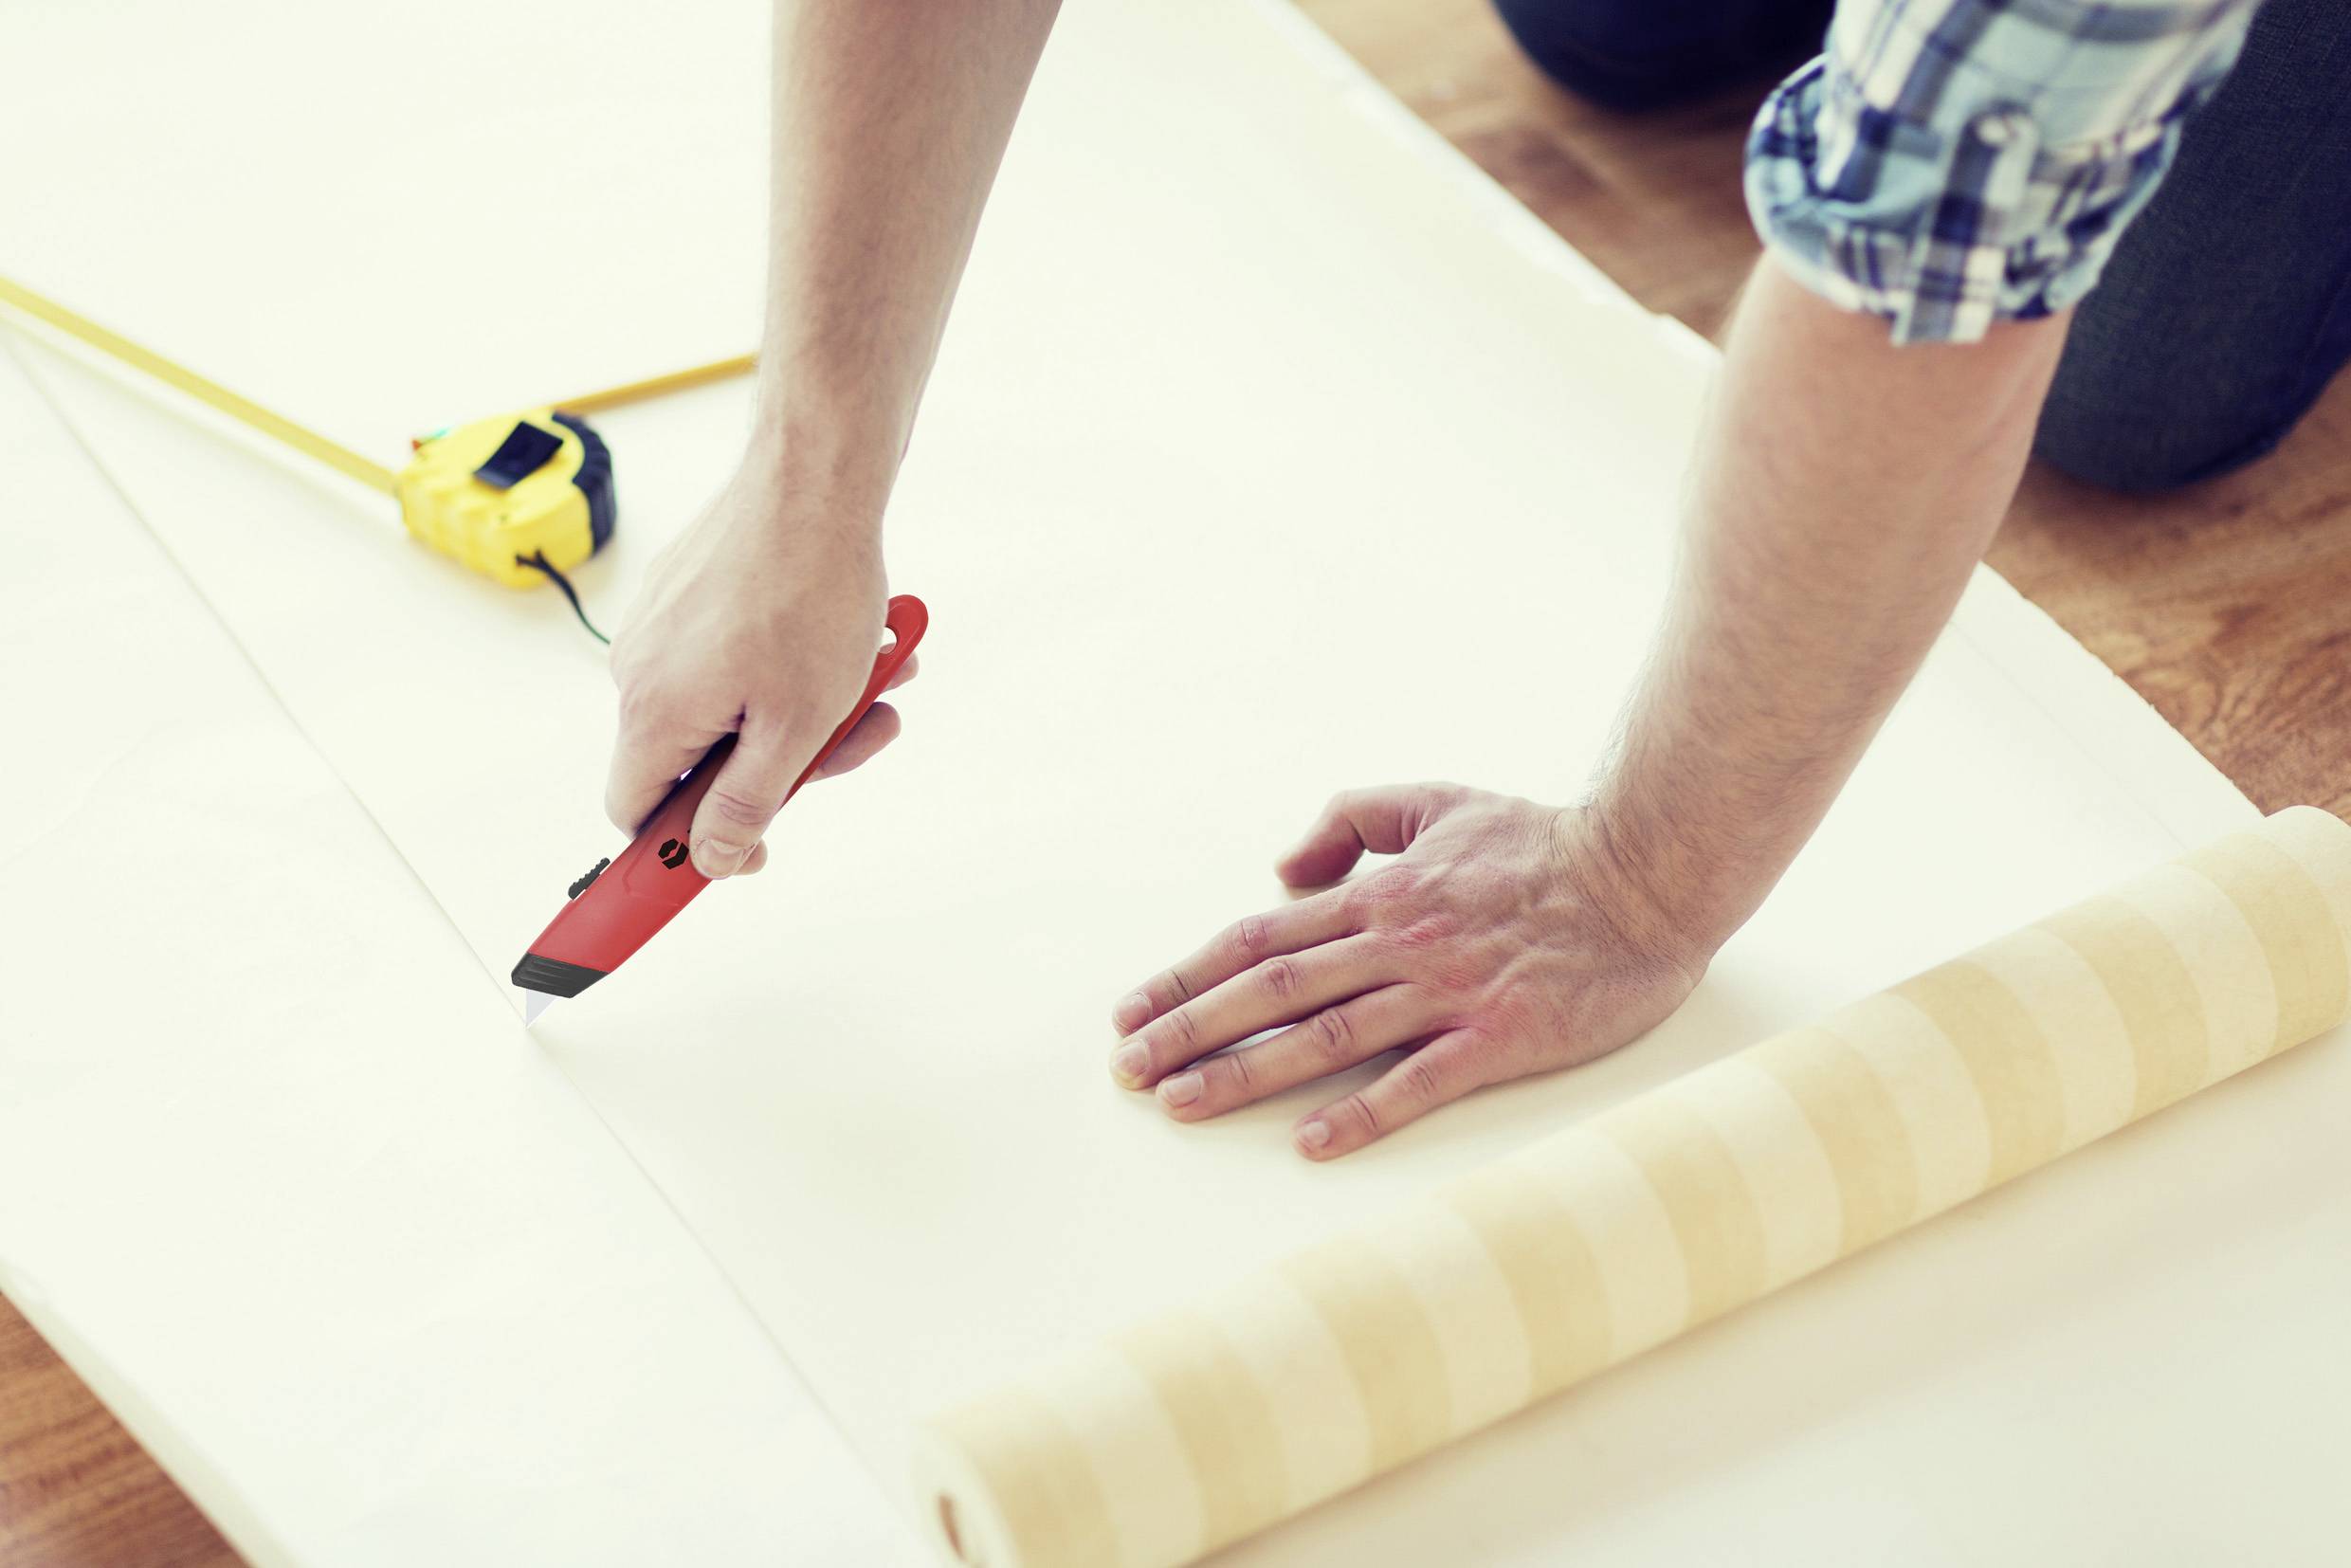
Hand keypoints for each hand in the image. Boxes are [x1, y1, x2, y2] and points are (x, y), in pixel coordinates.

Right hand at [604, 462, 913, 877]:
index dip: (686, 847)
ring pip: (736, 703)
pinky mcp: (690, 590)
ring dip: (810, 706)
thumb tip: (711, 860)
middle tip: (858, 738)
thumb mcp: (795, 729)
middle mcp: (640, 669)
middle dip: (788, 761)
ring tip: (877, 674)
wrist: (815, 479)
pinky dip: (796, 660)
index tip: (743, 856)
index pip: (636, 812)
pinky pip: (739, 653)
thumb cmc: (810, 595)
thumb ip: (747, 805)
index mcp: (653, 712)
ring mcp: (663, 624)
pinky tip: (857, 638)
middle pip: (703, 759)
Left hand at [1107, 785, 1709, 1158]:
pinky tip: (1310, 1143)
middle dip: (1189, 1030)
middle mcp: (1398, 942)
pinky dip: (1361, 1111)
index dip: (1187, 977)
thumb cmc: (1539, 842)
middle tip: (1127, 1071)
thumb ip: (1352, 819)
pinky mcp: (1500, 1035)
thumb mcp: (1435, 801)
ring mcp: (1447, 992)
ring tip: (1183, 1104)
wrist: (1645, 872)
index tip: (1131, 1012)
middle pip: (1271, 989)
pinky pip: (1419, 1080)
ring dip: (1246, 1072)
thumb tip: (1284, 867)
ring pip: (1326, 1035)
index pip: (1259, 937)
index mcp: (1378, 893)